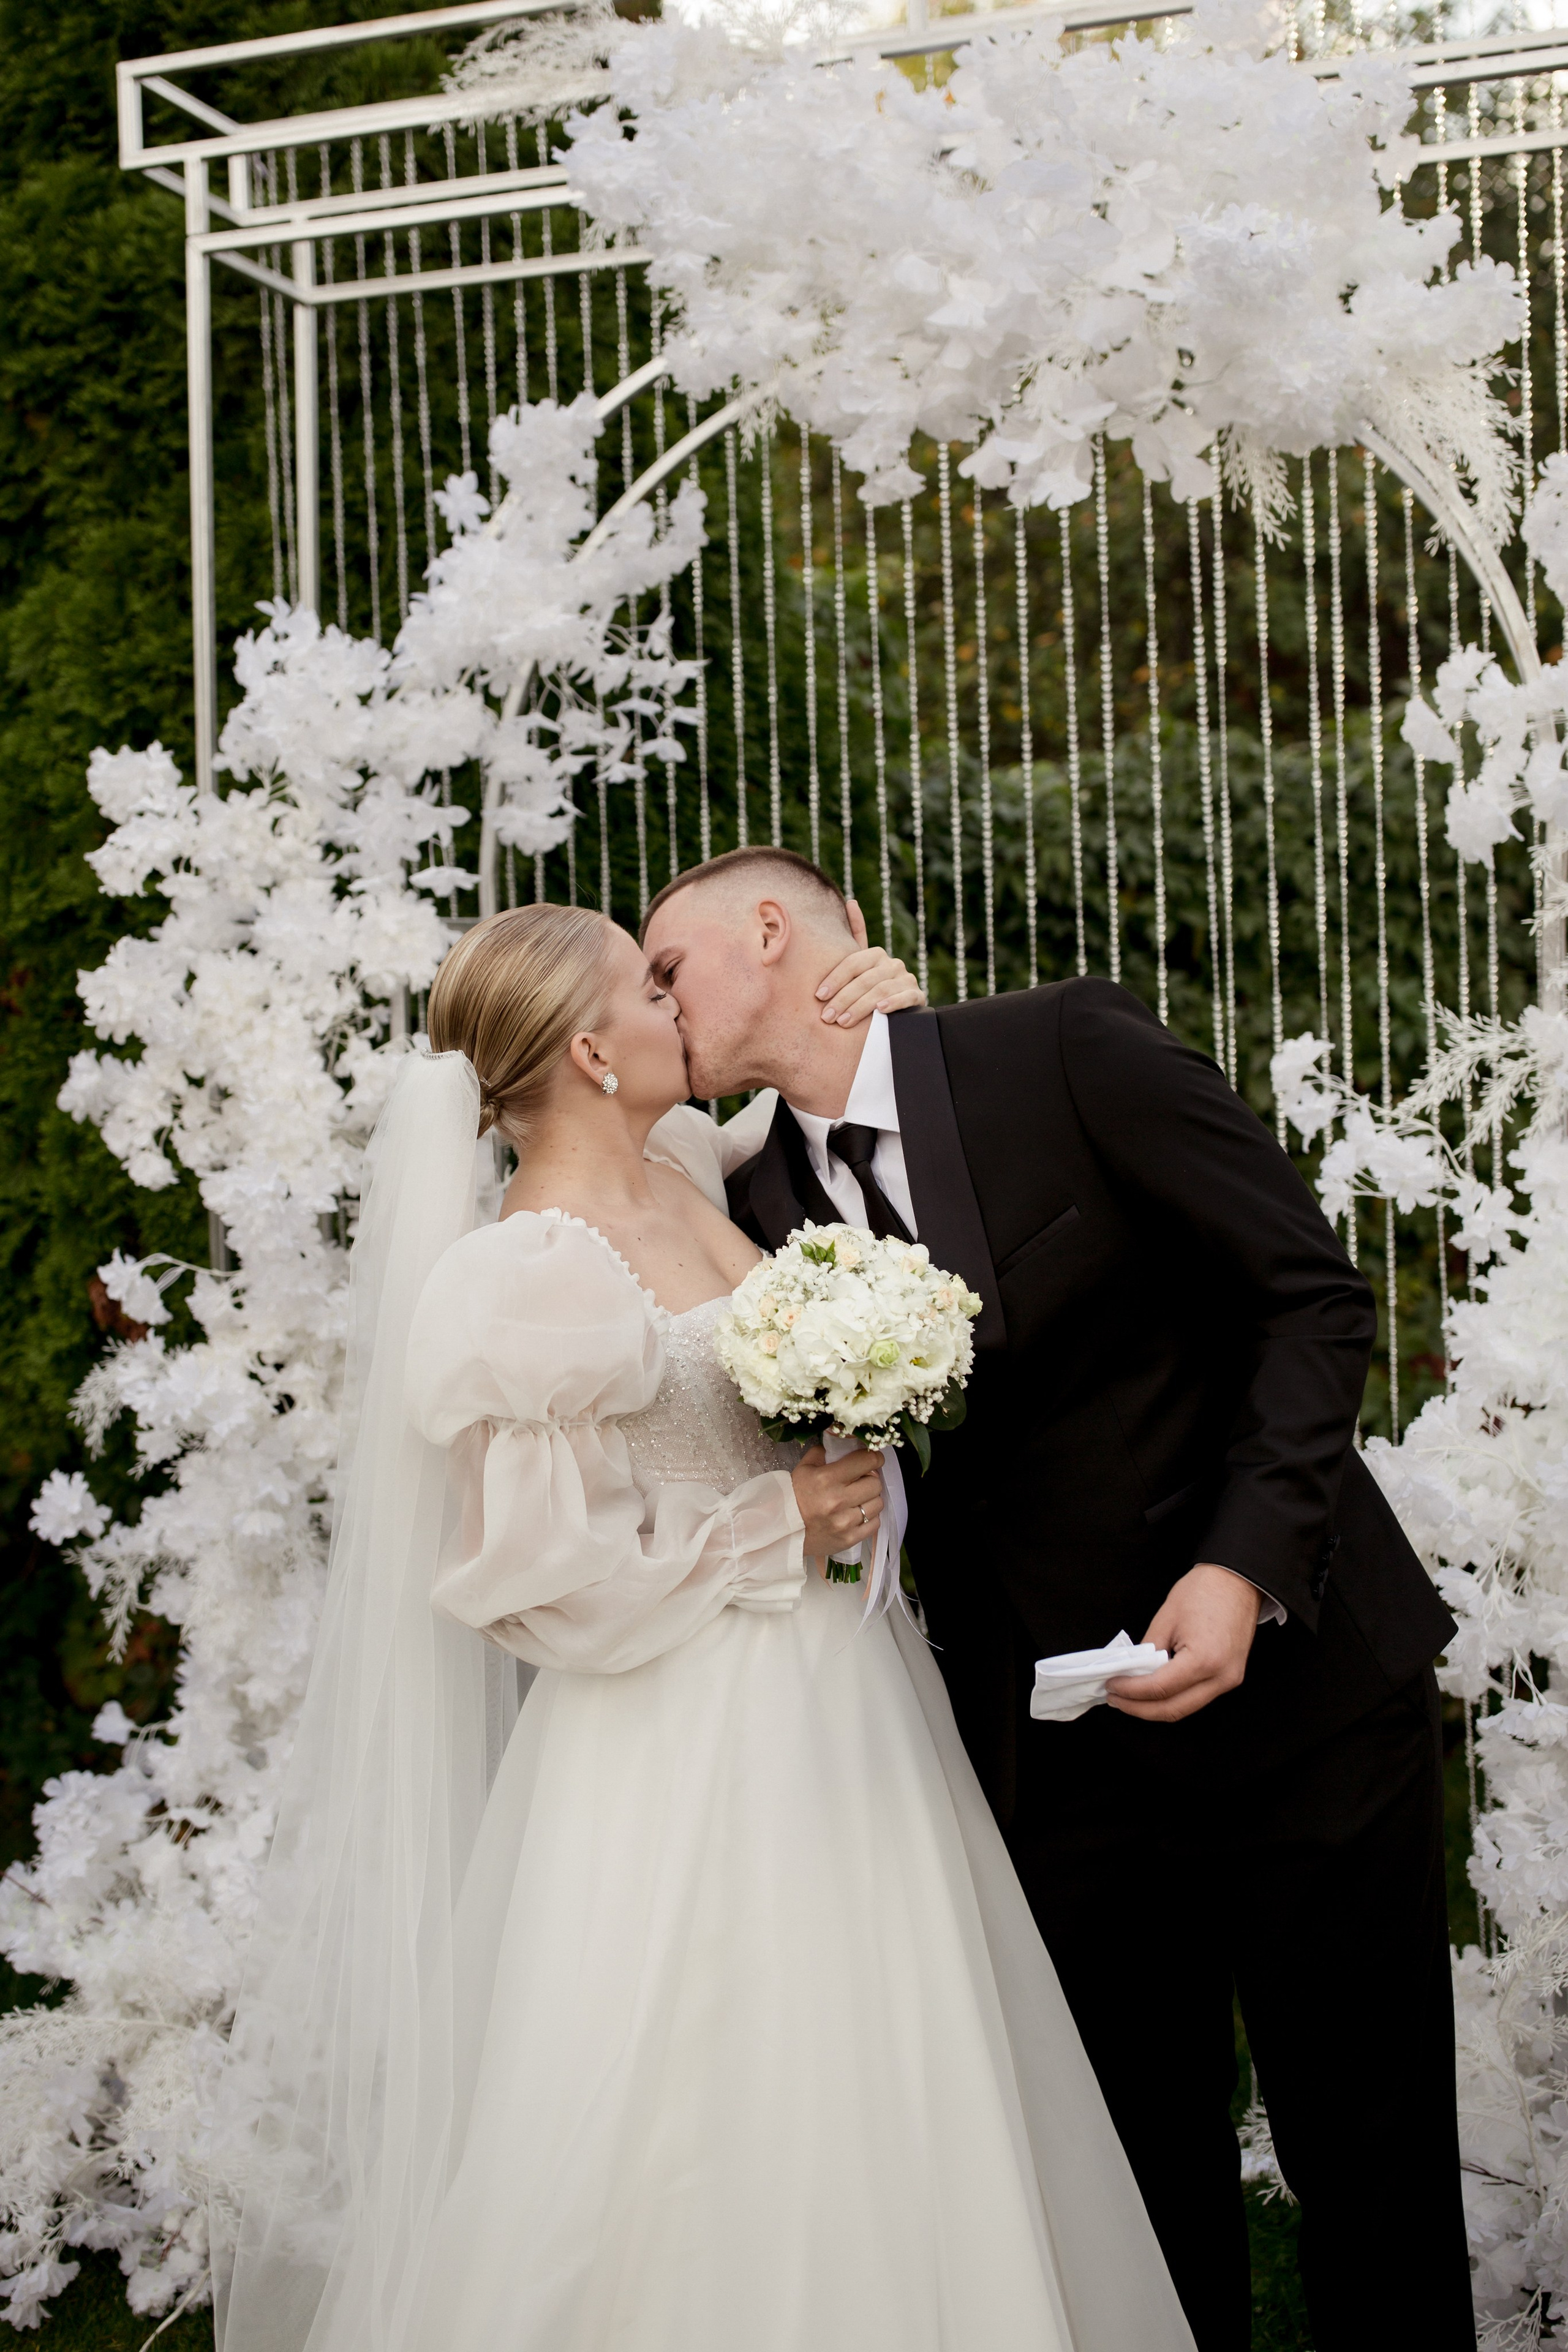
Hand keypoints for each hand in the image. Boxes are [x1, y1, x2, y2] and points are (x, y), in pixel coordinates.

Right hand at [791, 1443, 884, 1564]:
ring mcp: (845, 1522)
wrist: (782, 1530)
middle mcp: (838, 1500)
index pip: (866, 1461)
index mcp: (827, 1478)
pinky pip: (875, 1523)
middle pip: (875, 1483)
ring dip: (870, 1499)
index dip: (874, 1457)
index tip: (873, 1459)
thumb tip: (844, 1445)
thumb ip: (823, 1453)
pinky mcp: (850, 1539)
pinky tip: (858, 1514)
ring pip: (878, 1503)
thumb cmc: (794, 1496)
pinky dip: (870, 1517)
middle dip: (871, 1479)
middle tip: (862, 1481)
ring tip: (859, 1499)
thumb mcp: (804, 1468)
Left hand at [815, 903, 925, 1024]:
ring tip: (843, 1022)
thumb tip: (851, 901)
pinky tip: (879, 1011)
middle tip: (827, 1016)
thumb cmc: (871, 986)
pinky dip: (893, 1002)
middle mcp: (892, 963)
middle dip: (843, 999)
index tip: (818, 996)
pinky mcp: (917, 995)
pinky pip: (905, 997)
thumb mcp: (861, 964)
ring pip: (881, 990)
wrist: (899, 1009)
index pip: (852, 964)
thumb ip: (856, 935)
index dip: (834, 979)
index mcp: (876, 954)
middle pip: (864, 980)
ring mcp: (906, 979)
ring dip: (860, 1007)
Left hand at [1105, 1563, 1259, 1723]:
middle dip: (1139, 1708)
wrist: (1237, 1581)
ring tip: (1128, 1698)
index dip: (1130, 1691)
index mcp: (1204, 1660)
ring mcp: (1228, 1681)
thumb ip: (1147, 1651)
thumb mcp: (1166, 1619)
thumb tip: (1130, 1673)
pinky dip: (1172, 1698)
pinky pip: (1196, 1697)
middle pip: (1173, 1709)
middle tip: (1114, 1698)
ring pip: (1185, 1708)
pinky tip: (1152, 1691)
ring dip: (1154, 1707)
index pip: (1159, 1689)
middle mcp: (1220, 1678)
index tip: (1111, 1685)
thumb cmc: (1204, 1591)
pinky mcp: (1229, 1678)